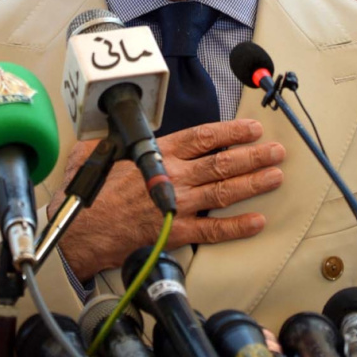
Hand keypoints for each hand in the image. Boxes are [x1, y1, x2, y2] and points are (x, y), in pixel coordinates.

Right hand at [50, 119, 285, 281]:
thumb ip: (118, 139)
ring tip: (275, 176)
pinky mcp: (175, 232)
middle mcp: (173, 177)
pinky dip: (237, 226)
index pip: (202, 137)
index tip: (252, 128)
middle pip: (222, 162)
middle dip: (253, 155)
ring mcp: (177, 205)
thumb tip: (117, 123)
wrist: (79, 230)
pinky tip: (257, 221)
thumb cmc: (89, 192)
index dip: (231, 132)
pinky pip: (212, 230)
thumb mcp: (100, 152)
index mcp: (158, 154)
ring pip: (223, 191)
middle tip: (276, 151)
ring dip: (253, 183)